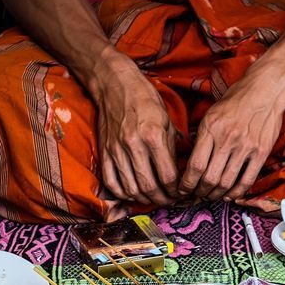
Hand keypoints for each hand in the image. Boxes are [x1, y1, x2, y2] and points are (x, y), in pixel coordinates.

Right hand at [88, 58, 177, 205]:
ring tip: (154, 198)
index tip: (180, 192)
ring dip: (145, 199)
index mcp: (153, 136)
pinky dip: (123, 193)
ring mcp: (116, 150)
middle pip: (149, 186)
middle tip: (169, 200)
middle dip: (162, 199)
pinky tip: (133, 193)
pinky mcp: (104, 152)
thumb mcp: (166, 119)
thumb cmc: (145, 99)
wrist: (115, 84)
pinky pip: (111, 182)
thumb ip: (172, 148)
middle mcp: (133, 145)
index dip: (176, 190)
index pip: (168, 176)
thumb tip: (179, 173)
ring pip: (131, 188)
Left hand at [179, 72, 284, 201]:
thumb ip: (202, 137)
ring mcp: (245, 147)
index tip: (183, 190)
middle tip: (197, 195)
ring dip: (216, 194)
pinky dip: (236, 193)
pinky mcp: (261, 152)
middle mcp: (227, 139)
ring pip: (226, 183)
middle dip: (200, 192)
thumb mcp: (212, 114)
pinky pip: (247, 180)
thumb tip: (191, 163)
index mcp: (211, 128)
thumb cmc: (236, 100)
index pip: (195, 166)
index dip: (187, 184)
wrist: (265, 89)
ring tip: (211, 195)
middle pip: (209, 178)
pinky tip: (229, 195)